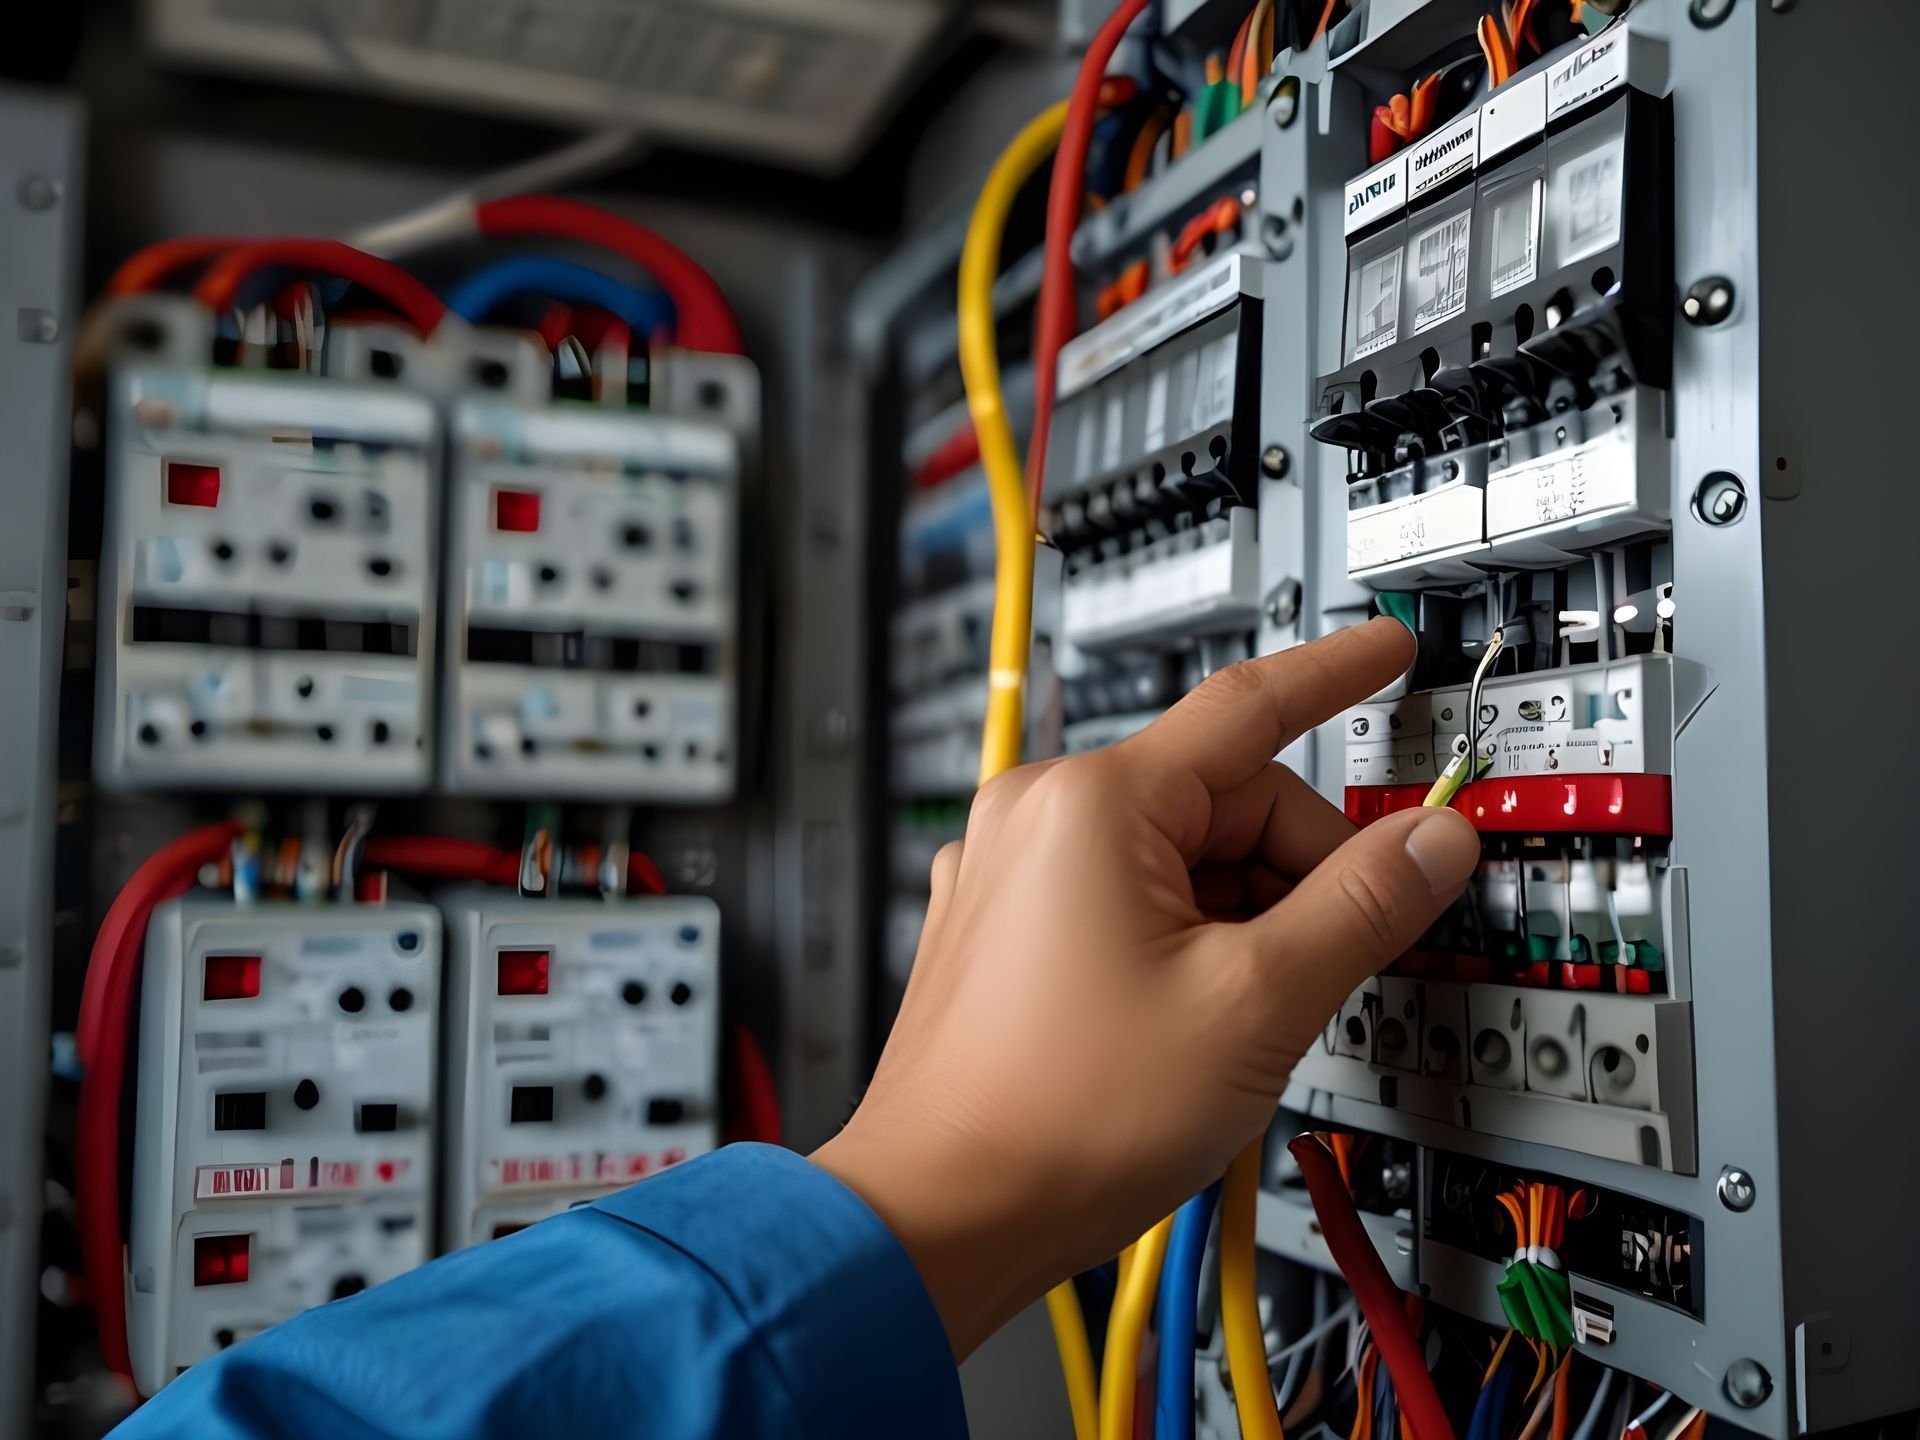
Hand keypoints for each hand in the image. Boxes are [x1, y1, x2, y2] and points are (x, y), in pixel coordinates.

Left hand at [811, 619, 1480, 1356]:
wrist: (942, 1212)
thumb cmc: (1063, 1118)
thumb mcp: (1256, 1006)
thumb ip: (1362, 907)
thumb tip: (1432, 842)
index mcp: (1091, 803)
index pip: (1247, 706)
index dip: (1336, 675)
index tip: (1384, 649)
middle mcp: (1036, 815)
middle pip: (1225, 802)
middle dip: (1294, 877)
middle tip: (1314, 972)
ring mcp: (1009, 870)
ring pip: (1180, 858)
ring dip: (1238, 922)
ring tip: (1226, 1024)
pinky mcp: (1002, 925)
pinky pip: (1125, 896)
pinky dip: (1182, 940)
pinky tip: (1182, 1022)